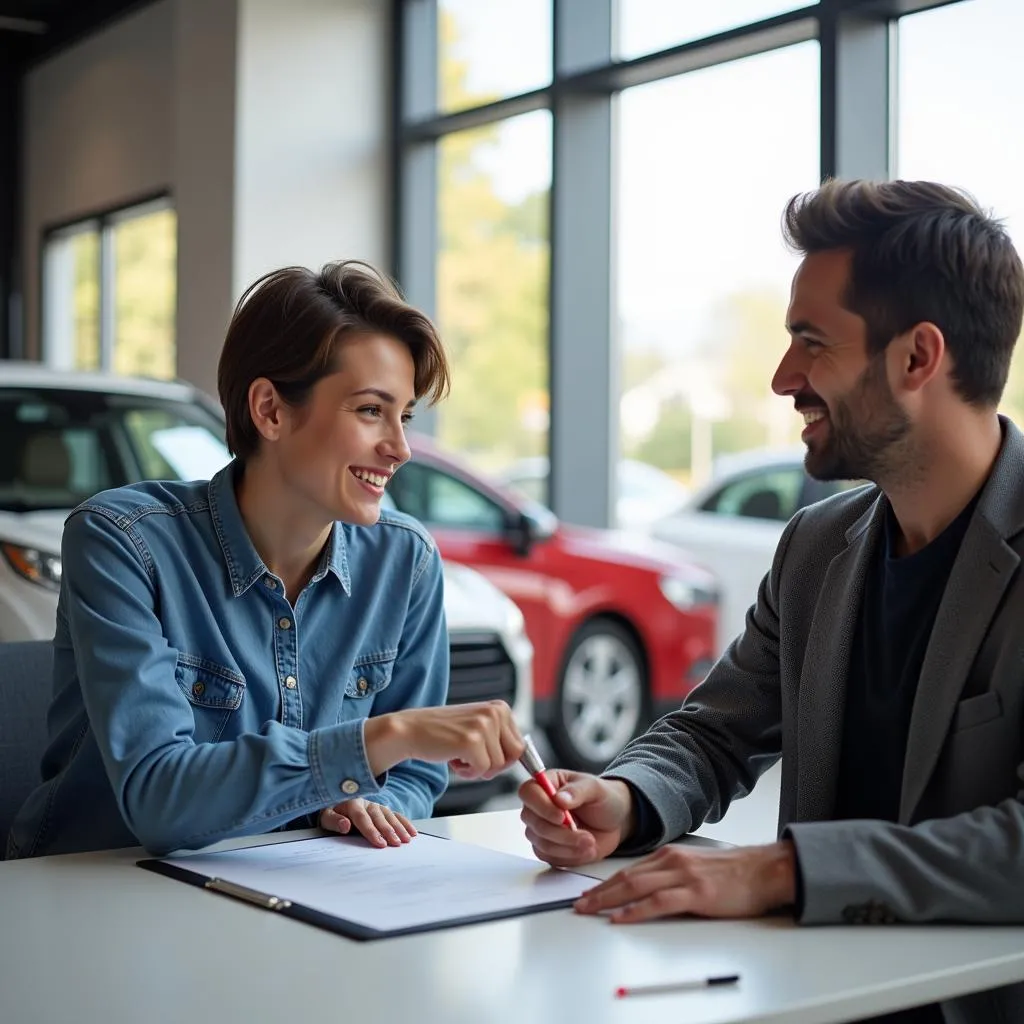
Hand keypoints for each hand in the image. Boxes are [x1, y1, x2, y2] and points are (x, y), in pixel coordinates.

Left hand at [319, 799, 416, 847]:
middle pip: (379, 817)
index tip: (380, 843)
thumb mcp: (326, 818)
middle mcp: (367, 802)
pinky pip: (395, 815)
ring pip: (389, 815)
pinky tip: (412, 831)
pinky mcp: (382, 810)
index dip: (371, 831)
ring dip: (399, 827)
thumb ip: (334, 821)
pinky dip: (404, 823)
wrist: (335, 803)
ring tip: (407, 839)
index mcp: (352, 803)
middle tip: (396, 843)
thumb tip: (345, 825)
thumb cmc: (331, 814)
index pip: (362, 818)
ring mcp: (376, 805)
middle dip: (388, 830)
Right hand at [365, 701, 523, 779]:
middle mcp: (495, 712)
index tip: (484, 756)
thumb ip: (500, 738)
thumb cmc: (443, 733)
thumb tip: (529, 759)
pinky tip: (453, 760)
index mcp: (500, 708)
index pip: (520, 745)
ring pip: (497, 766)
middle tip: (473, 760)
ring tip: (460, 756)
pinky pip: (482, 771)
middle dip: (494, 766)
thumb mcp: (478, 727)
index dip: (502, 758)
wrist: (411, 730)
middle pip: (514, 756)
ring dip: (478, 769)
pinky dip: (468, 773)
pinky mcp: (472, 741)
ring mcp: (484, 725)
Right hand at [519, 771, 634, 866]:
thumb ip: (577, 791)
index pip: (528, 792)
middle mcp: (539, 806)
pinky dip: (569, 856)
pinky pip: (549, 857)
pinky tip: (585, 850)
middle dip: (561, 833)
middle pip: (533, 822)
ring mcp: (542, 828)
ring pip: (541, 842)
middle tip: (585, 835)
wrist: (615, 821)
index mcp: (547, 783)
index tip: (561, 816)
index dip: (541, 806)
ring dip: (568, 846)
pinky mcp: (549, 848)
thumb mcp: (596, 789)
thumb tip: (559, 798)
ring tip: (590, 842)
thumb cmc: (604, 798)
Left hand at [573, 841, 797, 921]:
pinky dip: (635, 910)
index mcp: (671, 855)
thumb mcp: (697, 866)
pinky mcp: (696, 893)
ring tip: (589, 910)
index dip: (605, 882)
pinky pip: (658, 902)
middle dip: (599, 891)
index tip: (588, 894)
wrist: (765, 869)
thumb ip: (674, 874)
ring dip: (608, 899)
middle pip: (626, 877)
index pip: (629, 869)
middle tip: (579, 904)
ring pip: (635, 886)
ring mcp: (683, 875)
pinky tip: (621, 918)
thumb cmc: (735, 873)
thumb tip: (651, 889)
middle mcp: (672, 861)